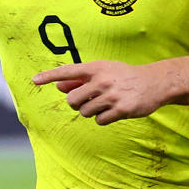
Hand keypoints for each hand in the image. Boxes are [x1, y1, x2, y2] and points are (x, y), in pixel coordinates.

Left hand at [32, 60, 164, 124]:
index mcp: (96, 68)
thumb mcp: (103, 71)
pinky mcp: (121, 110)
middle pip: (72, 100)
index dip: (49, 76)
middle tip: (90, 100)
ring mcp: (111, 95)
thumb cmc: (124, 76)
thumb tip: (58, 87)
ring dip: (91, 112)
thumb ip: (81, 79)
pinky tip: (113, 111)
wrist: (154, 82)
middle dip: (77, 104)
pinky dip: (103, 119)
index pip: (67, 71)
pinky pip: (100, 121)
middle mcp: (102, 80)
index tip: (34, 80)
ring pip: (85, 112)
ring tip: (105, 104)